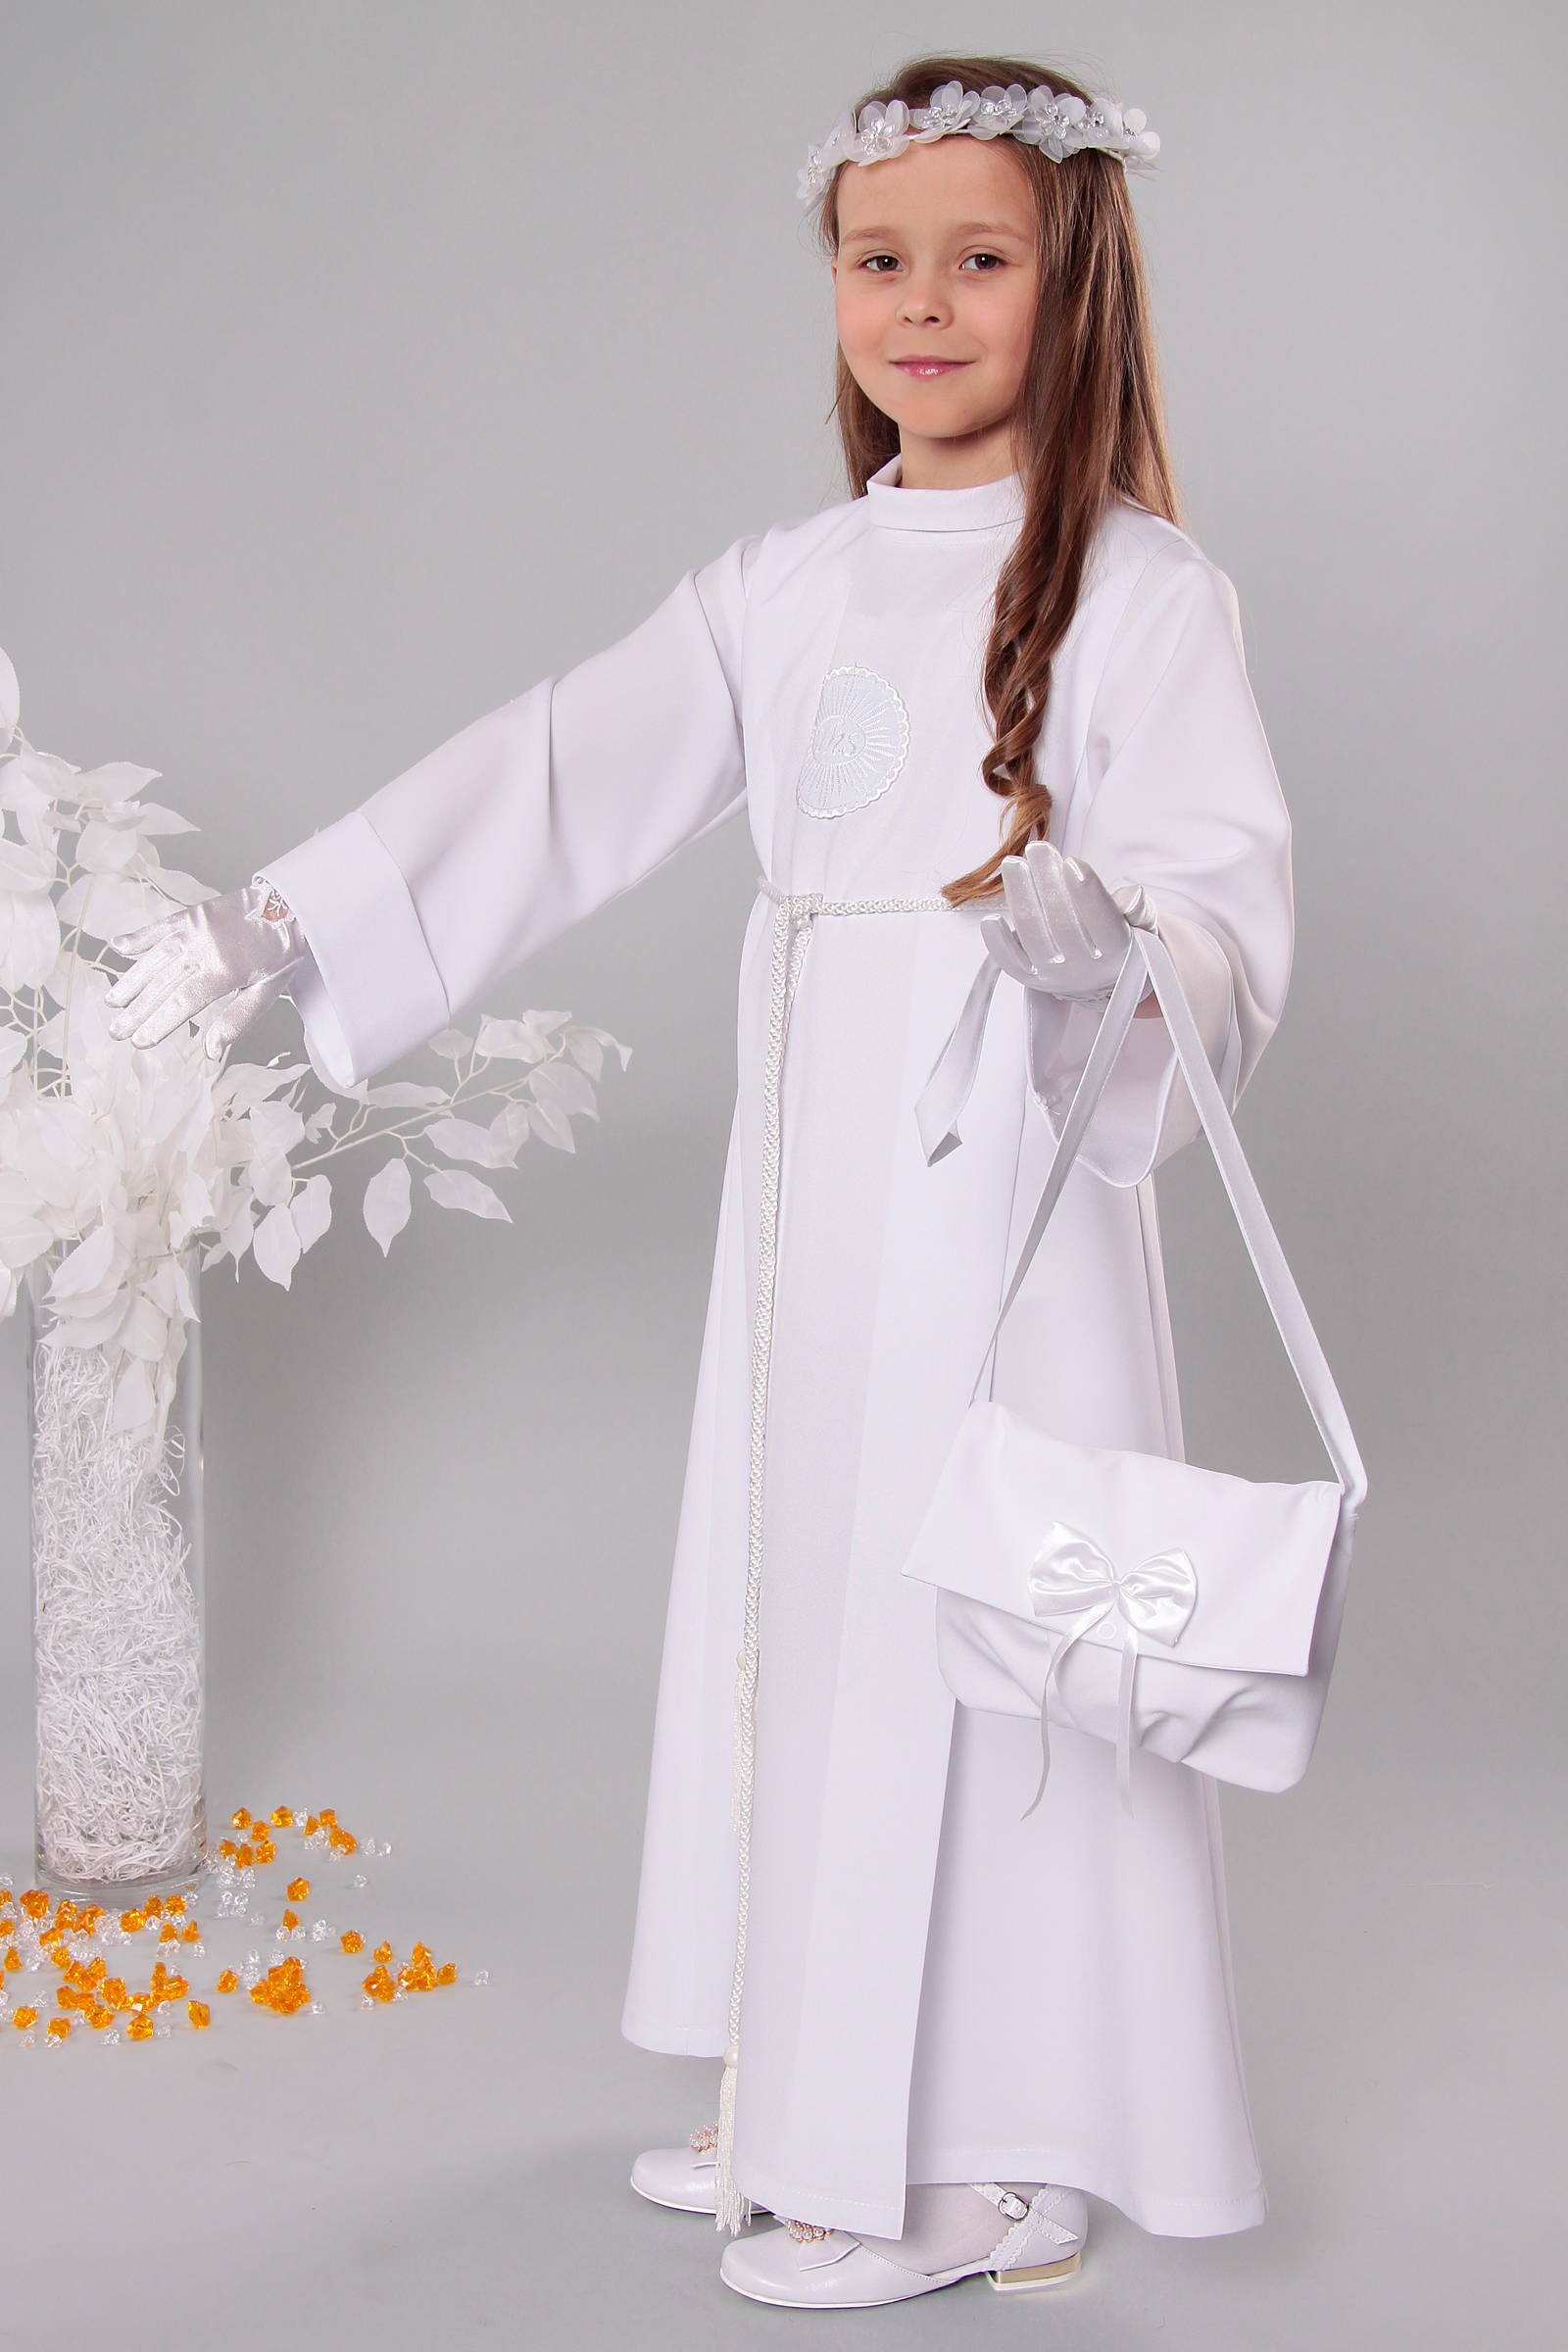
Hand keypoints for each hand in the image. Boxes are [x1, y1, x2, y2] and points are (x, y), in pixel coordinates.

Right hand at [105, 880, 308, 1058]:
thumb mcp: (268, 991)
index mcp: (224, 970)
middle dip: (137, 1010)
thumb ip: (238, 1019)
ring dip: (131, 980)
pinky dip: (138, 937)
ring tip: (112, 1000)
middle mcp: (204, 948)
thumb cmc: (282, 951)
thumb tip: (211, 1050)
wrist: (290, 903)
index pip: (182, 1002)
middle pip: (162, 984)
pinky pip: (160, 927)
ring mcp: (195, 928)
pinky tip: (118, 946)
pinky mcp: (192, 914)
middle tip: (116, 1030)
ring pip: (155, 958)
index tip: (139, 1041)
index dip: (158, 1023)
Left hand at [981, 840, 1156, 1004]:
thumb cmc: (1122, 937)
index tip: (1072, 862)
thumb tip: (1127, 898)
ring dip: (1021, 898)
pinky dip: (998, 942)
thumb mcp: (1143, 921)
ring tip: (1013, 864)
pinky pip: (1010, 963)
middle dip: (1048, 883)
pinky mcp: (1032, 979)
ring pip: (1034, 938)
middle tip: (1038, 849)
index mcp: (1120, 953)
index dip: (1087, 893)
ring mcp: (1056, 976)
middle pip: (1063, 925)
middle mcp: (1086, 970)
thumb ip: (1138, 906)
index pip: (1104, 923)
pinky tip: (991, 918)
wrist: (1104, 978)